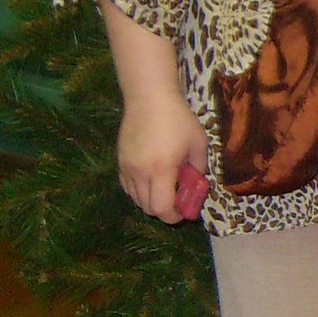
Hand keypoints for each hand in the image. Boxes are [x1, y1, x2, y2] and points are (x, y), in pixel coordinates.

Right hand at [116, 91, 208, 224]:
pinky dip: (140, 192)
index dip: (174, 217)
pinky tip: (152, 180)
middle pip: (148, 208)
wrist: (149, 99)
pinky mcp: (119, 163)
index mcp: (161, 170)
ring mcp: (126, 168)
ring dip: (152, 201)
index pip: (162, 208)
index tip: (186, 212)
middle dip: (165, 210)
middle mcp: (140, 173)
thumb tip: (195, 186)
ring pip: (136, 200)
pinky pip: (127, 188)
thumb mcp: (198, 144)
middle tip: (179, 199)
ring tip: (166, 187)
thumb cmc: (178, 120)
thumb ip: (198, 169)